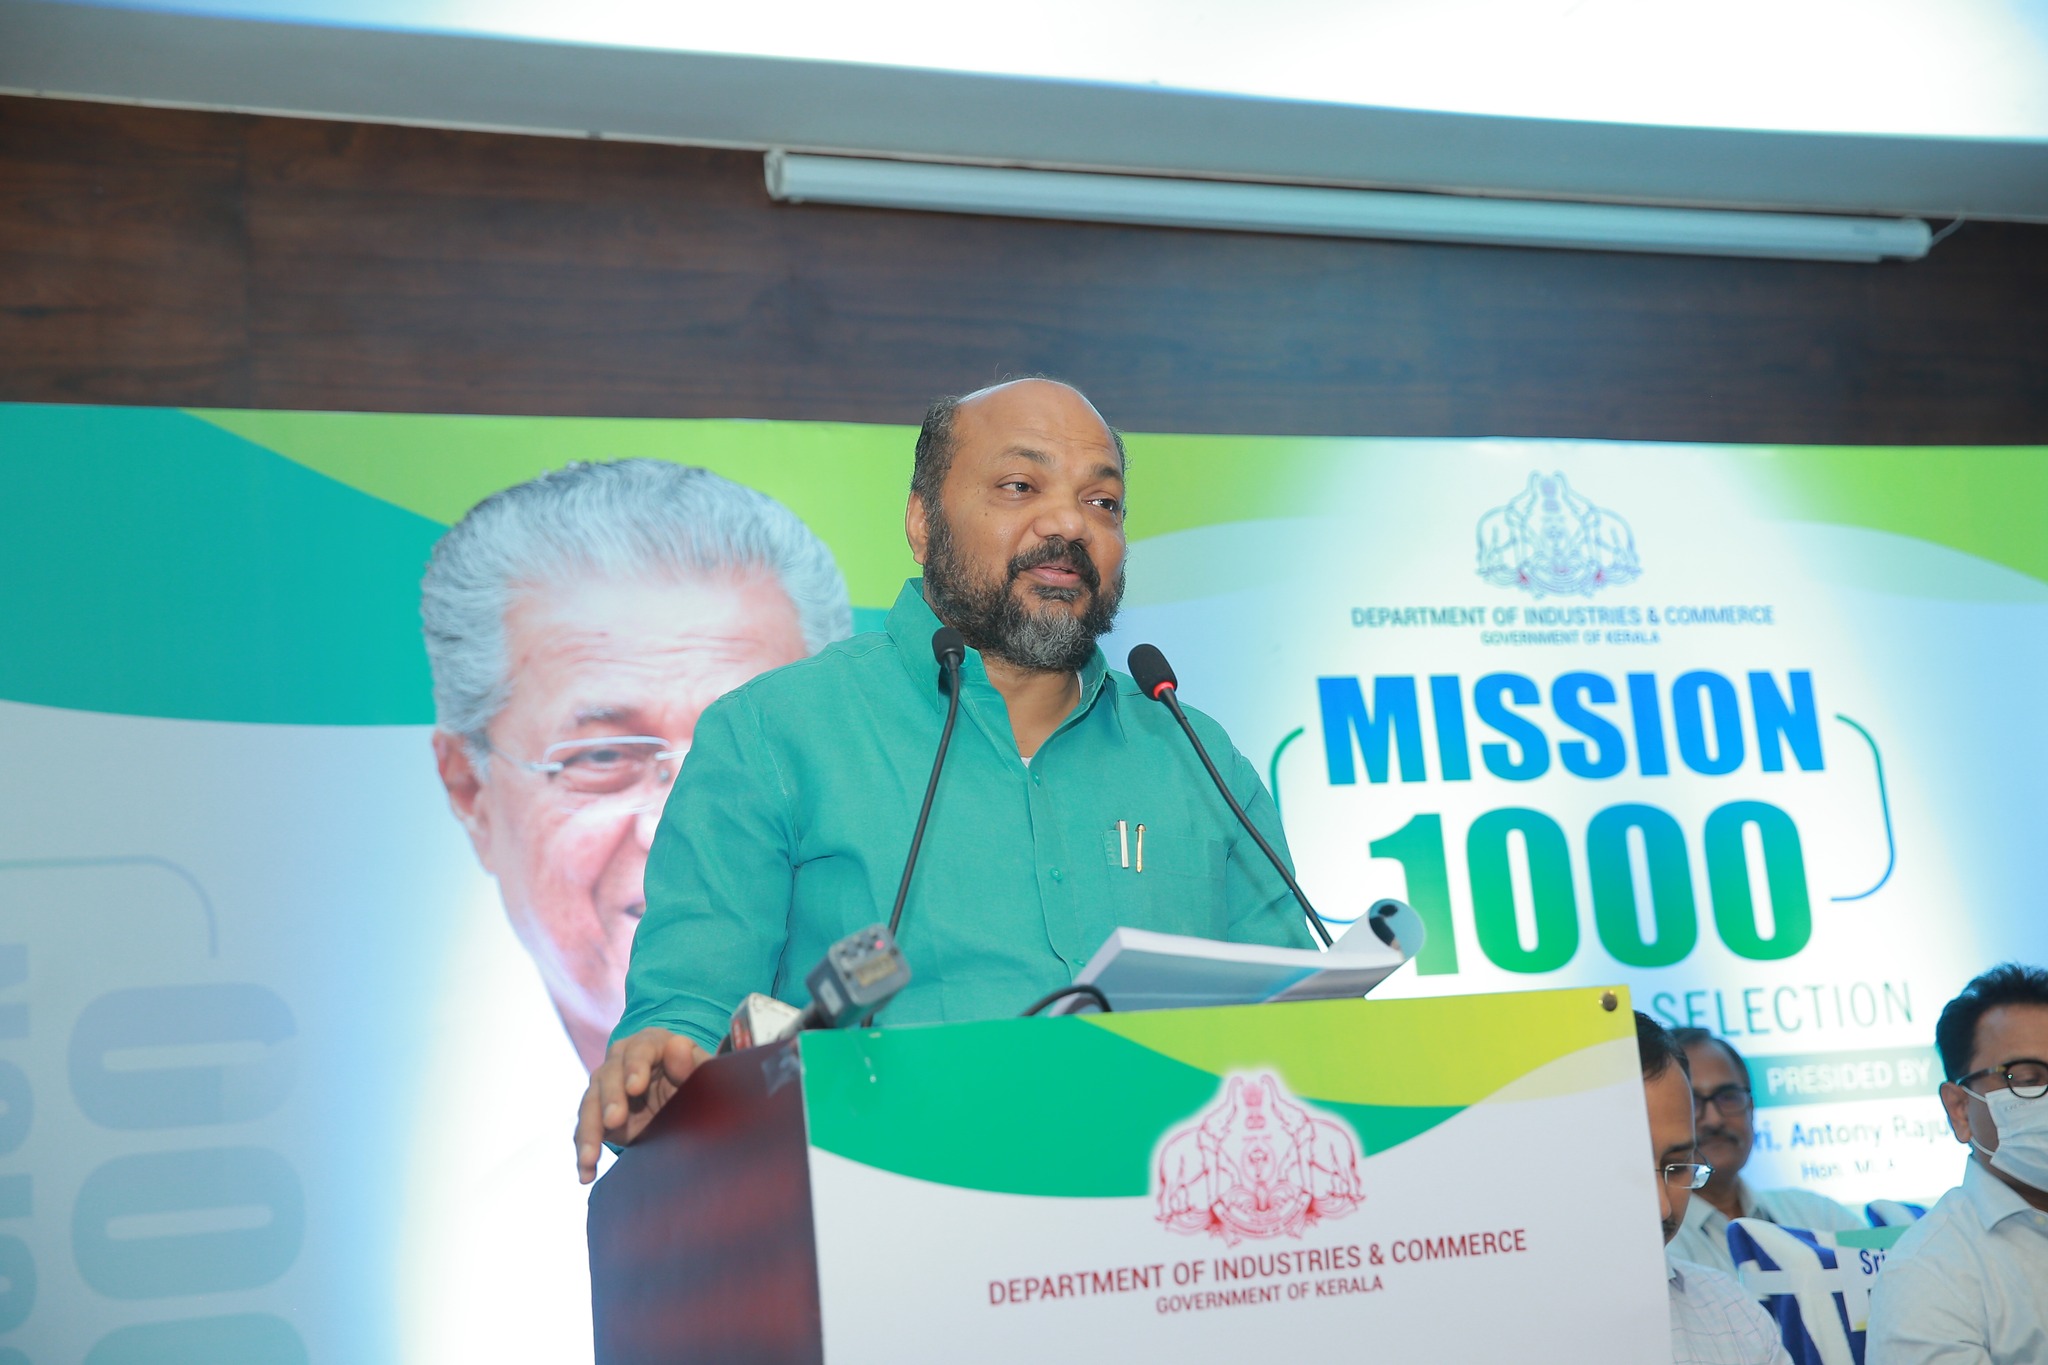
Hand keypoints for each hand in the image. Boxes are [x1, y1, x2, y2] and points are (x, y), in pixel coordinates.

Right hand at [574, 1027, 707, 1183]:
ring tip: (591, 1157)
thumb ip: (692, 1063)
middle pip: (608, 1075)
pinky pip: (585, 1130)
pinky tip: (587, 1173)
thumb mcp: (700, 1073)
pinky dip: (584, 1151)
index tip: (636, 1088)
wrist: (681, 1102)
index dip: (636, 1068)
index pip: (639, 1050)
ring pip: (590, 1103)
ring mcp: (605, 1086)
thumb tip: (678, 1046)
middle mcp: (620, 1060)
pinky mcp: (597, 1113)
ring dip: (589, 1130)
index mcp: (649, 1044)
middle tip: (614, 1121)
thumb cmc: (694, 1080)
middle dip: (610, 1099)